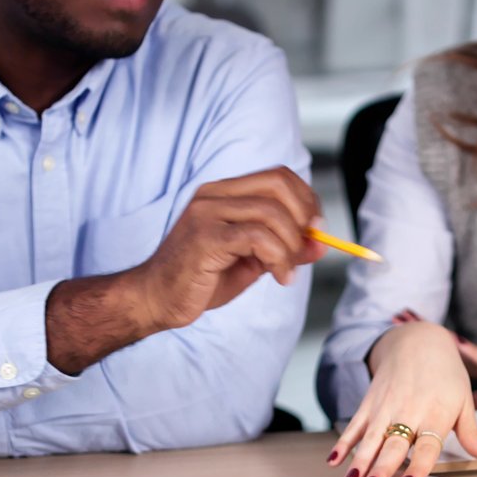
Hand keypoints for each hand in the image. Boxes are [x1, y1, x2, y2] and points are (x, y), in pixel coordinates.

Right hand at [129, 166, 324, 334]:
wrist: (155, 300)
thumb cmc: (199, 281)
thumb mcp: (251, 262)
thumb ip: (283, 248)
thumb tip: (321, 243)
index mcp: (223, 193)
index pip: (278, 176)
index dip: (306, 199)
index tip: (316, 228)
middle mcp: (214, 195)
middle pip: (278, 184)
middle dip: (304, 217)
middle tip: (308, 248)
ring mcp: (207, 213)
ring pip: (271, 213)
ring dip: (291, 246)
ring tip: (286, 273)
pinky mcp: (206, 237)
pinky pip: (257, 237)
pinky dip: (278, 258)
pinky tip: (278, 277)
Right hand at [330, 323, 476, 476]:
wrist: (418, 340)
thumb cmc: (446, 373)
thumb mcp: (465, 401)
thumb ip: (473, 435)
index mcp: (436, 414)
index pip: (426, 447)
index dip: (417, 468)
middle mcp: (409, 412)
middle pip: (394, 445)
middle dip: (382, 468)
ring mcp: (386, 407)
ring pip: (371, 438)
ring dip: (360, 461)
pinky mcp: (370, 403)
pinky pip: (355, 425)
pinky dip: (344, 443)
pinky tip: (335, 460)